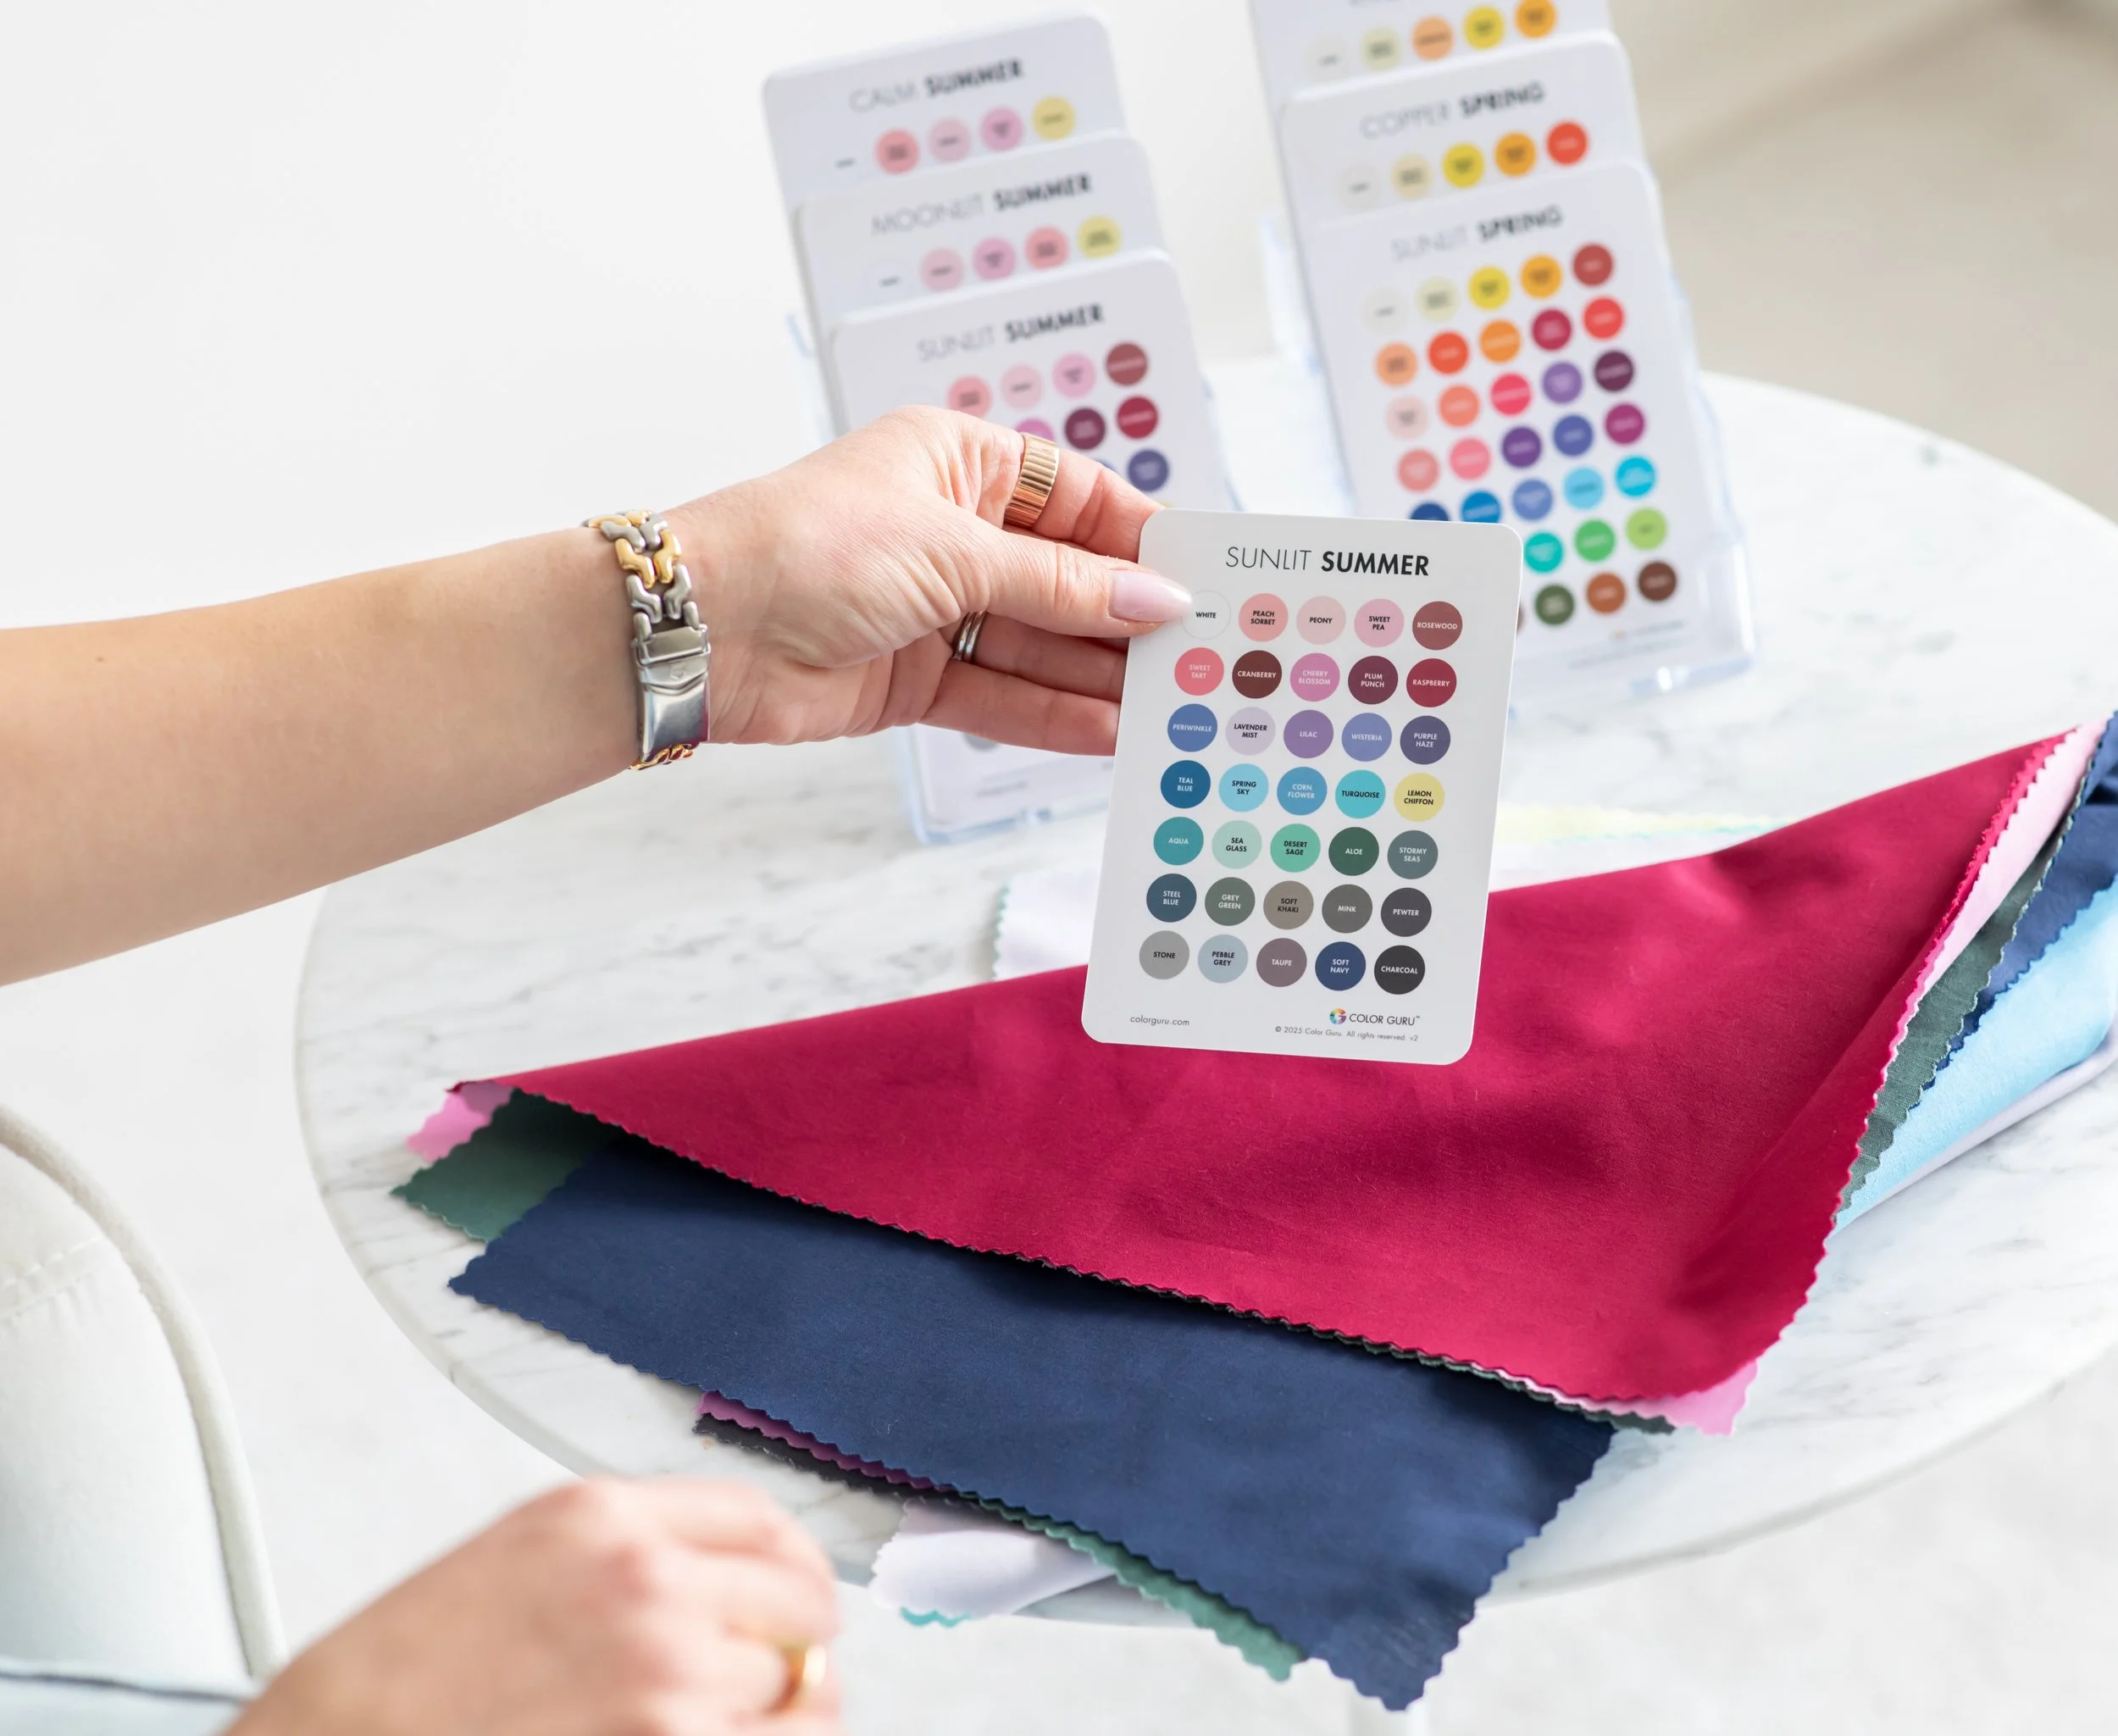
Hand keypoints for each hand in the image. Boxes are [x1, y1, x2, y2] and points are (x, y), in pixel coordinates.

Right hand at [231, 1478, 842, 1735]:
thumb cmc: (398, 1679)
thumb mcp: (515, 1562)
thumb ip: (627, 1557)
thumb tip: (726, 1587)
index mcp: (604, 1520)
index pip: (762, 1522)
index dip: (795, 1564)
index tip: (799, 1593)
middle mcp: (648, 1586)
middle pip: (799, 1605)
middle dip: (796, 1644)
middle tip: (780, 1674)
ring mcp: (665, 1680)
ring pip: (797, 1695)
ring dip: (777, 1717)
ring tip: (728, 1725)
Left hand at [667, 406, 1190, 753]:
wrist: (704, 629)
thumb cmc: (808, 547)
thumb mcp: (954, 551)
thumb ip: (1062, 586)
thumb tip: (1156, 599)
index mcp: (960, 463)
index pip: (1079, 498)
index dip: (1141, 540)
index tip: (1201, 579)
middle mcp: (953, 533)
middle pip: (1067, 579)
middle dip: (1128, 618)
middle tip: (1199, 655)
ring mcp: (937, 610)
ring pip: (1041, 646)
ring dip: (1099, 677)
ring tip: (1170, 705)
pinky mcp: (918, 679)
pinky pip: (1004, 697)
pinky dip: (1054, 715)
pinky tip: (1110, 732)